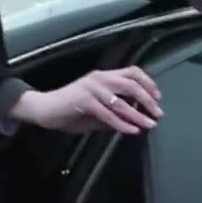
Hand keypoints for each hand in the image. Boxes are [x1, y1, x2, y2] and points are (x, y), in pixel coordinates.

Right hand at [8, 67, 162, 134]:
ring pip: (122, 100)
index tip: (158, 97)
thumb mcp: (96, 112)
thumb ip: (114, 114)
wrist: (43, 109)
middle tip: (158, 113)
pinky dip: (122, 123)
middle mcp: (99, 78)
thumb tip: (134, 122)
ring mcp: (91, 88)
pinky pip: (108, 113)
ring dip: (138, 114)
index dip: (148, 83)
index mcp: (103, 77)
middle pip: (131, 83)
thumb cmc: (69, 110)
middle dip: (148, 99)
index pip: (132, 72)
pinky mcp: (84, 101)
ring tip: (149, 124)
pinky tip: (131, 130)